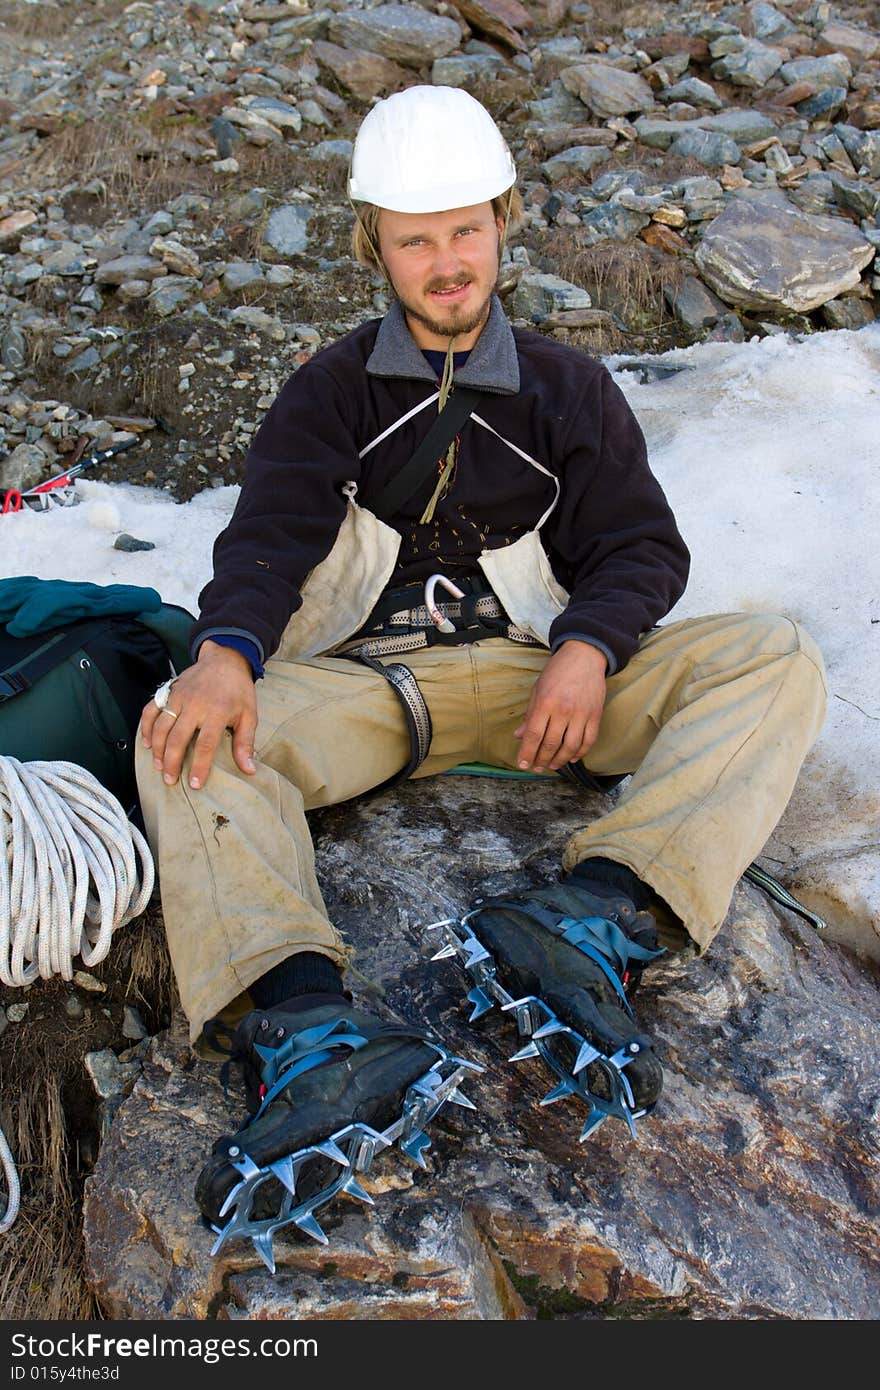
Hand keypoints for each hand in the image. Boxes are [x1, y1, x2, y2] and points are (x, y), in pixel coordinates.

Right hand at [140, 640, 258, 789]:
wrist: (225, 659)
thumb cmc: (238, 690)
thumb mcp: (249, 715)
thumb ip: (245, 743)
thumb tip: (248, 770)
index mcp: (217, 711)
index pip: (205, 744)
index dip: (199, 766)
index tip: (195, 784)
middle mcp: (194, 705)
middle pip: (177, 739)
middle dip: (172, 762)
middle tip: (170, 781)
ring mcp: (178, 697)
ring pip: (160, 727)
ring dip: (157, 749)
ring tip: (159, 767)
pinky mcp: (168, 691)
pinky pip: (151, 710)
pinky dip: (145, 727)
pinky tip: (147, 744)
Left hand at [515, 640, 606, 772]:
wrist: (585, 656)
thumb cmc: (557, 671)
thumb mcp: (537, 689)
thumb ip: (529, 714)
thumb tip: (519, 736)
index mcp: (545, 702)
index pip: (533, 735)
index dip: (527, 752)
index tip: (522, 764)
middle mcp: (563, 710)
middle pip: (551, 744)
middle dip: (541, 760)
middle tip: (536, 767)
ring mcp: (581, 714)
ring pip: (570, 746)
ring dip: (559, 760)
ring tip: (551, 765)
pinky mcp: (596, 715)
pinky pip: (588, 740)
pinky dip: (580, 753)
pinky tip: (571, 758)